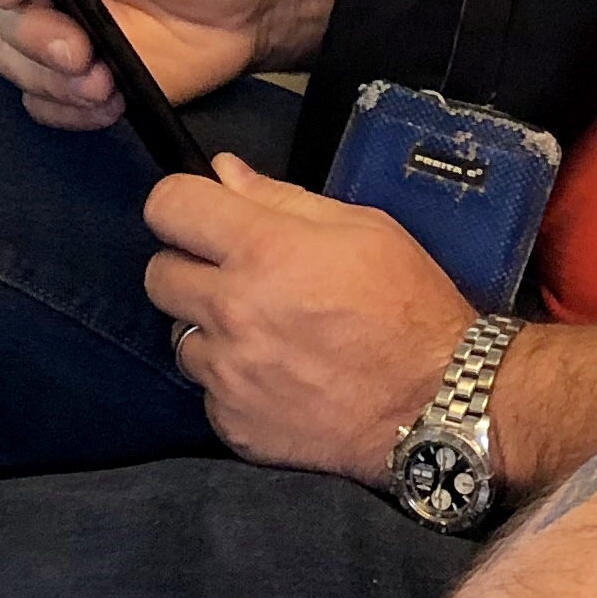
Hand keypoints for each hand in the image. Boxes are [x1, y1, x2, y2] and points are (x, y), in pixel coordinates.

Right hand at [0, 0, 294, 128]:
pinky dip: (69, 109)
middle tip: (79, 51)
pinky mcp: (84, 75)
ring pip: (14, 60)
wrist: (257, 1)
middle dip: (30, 36)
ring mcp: (64, 29)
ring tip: (104, 82)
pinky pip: (47, 101)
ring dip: (50, 79)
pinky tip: (111, 100)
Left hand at [146, 156, 477, 474]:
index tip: (202, 216)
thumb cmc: (409, 307)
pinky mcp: (234, 424)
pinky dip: (234, 386)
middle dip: (191, 268)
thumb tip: (224, 173)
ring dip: (213, 333)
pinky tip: (280, 380)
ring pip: (181, 340)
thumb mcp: (363, 229)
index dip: (182, 204)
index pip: (168, 206)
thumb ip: (283, 198)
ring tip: (268, 338)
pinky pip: (208, 394)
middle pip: (158, 275)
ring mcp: (229, 374)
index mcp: (263, 250)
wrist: (438, 401)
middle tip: (238, 279)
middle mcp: (233, 311)